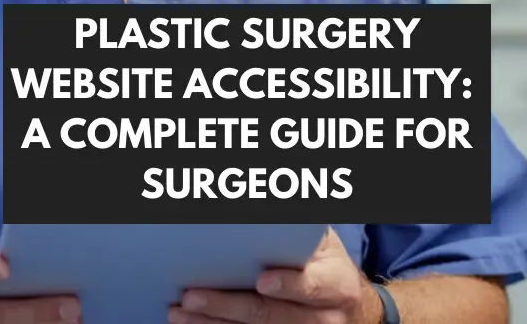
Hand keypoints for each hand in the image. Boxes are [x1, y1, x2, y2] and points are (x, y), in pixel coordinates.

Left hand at [170, 229, 381, 323]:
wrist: (347, 306)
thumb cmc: (326, 264)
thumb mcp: (324, 245)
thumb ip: (299, 233)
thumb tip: (264, 213)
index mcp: (335, 285)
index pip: (311, 287)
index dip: (288, 285)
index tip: (262, 281)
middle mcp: (323, 319)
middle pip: (272, 316)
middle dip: (228, 306)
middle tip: (193, 296)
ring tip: (180, 313)